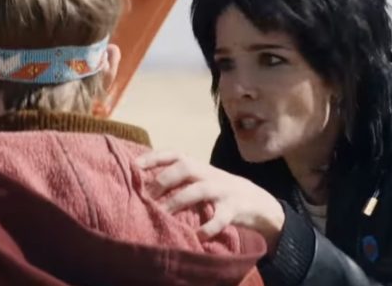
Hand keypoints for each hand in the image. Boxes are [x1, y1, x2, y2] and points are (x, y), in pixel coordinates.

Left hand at [135, 150, 284, 248]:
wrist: (257, 203)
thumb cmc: (219, 192)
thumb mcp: (201, 179)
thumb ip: (178, 179)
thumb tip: (142, 185)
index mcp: (199, 166)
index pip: (175, 154)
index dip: (154, 157)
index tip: (134, 165)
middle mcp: (210, 175)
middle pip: (186, 167)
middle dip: (164, 179)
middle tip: (147, 196)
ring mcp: (223, 191)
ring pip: (199, 190)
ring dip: (178, 201)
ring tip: (162, 215)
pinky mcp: (234, 210)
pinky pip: (220, 218)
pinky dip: (207, 228)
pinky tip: (195, 237)